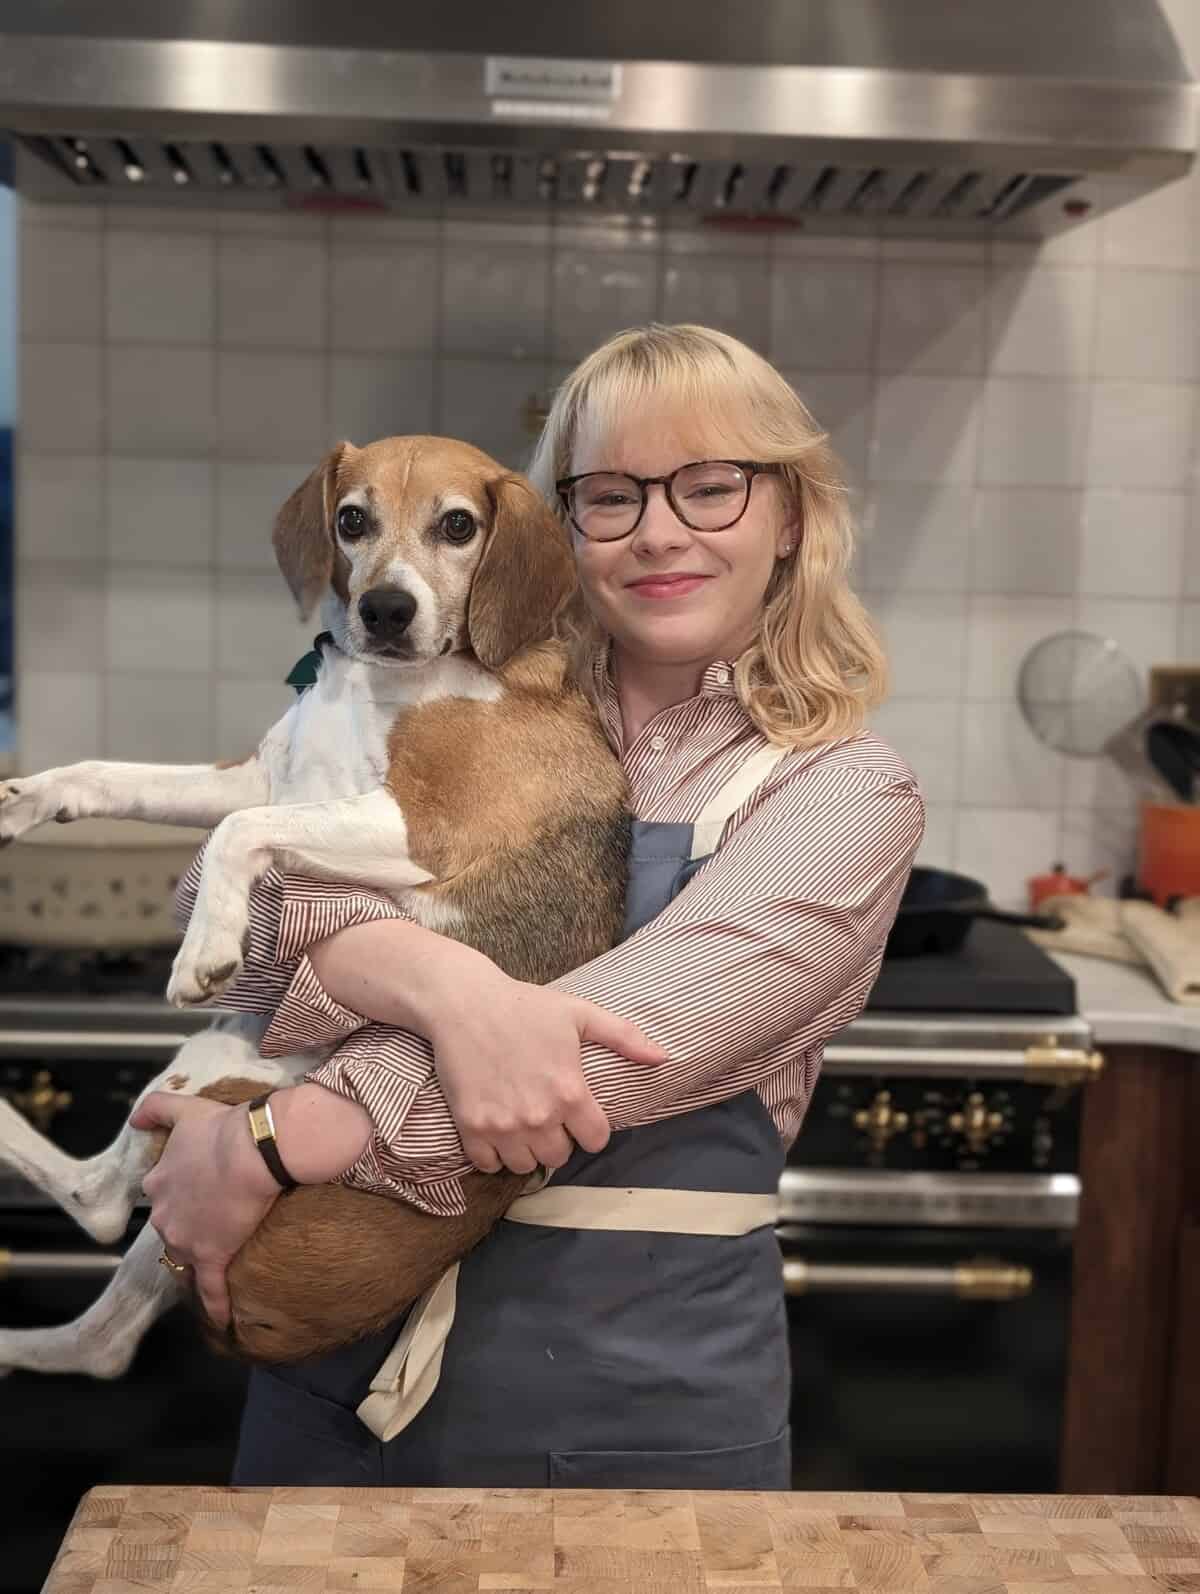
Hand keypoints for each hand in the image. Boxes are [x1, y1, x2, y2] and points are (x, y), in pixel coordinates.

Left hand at [129, 1093, 279, 1327]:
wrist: (253, 1149)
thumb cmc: (222, 1128)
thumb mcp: (185, 1108)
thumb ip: (155, 1107)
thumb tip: (133, 1119)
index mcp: (158, 1182)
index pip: (162, 1195)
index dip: (180, 1193)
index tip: (198, 1191)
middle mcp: (163, 1214)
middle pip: (172, 1226)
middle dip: (189, 1225)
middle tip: (217, 1218)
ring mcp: (185, 1238)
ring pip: (187, 1256)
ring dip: (200, 1258)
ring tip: (221, 1259)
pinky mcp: (211, 1256)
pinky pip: (210, 1288)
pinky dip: (215, 1305)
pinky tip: (220, 1320)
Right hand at [429, 970, 665, 1175]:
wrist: (464, 1002)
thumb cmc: (524, 1006)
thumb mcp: (579, 1013)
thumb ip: (624, 1037)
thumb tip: (663, 1058)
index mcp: (570, 1092)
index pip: (595, 1141)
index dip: (590, 1129)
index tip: (580, 1115)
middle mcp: (538, 1116)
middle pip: (559, 1157)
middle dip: (558, 1139)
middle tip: (547, 1115)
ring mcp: (502, 1125)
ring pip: (524, 1165)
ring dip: (526, 1149)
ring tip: (522, 1124)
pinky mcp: (471, 1127)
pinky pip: (487, 1164)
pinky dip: (493, 1154)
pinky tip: (497, 1130)